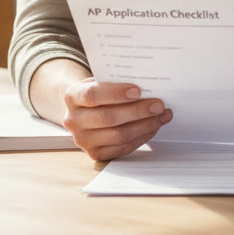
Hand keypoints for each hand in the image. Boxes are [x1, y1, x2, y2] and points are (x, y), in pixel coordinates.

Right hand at [59, 79, 173, 160]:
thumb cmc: (97, 92)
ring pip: (118, 135)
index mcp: (72, 96)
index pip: (92, 95)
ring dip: (145, 125)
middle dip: (138, 111)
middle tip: (158, 105)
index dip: (116, 93)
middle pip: (108, 118)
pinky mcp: (95, 153)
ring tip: (161, 115)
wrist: (83, 110)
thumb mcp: (100, 81)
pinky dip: (142, 137)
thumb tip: (148, 86)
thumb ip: (116, 82)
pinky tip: (153, 126)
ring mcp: (82, 140)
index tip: (138, 90)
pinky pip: (123, 148)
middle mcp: (73, 120)